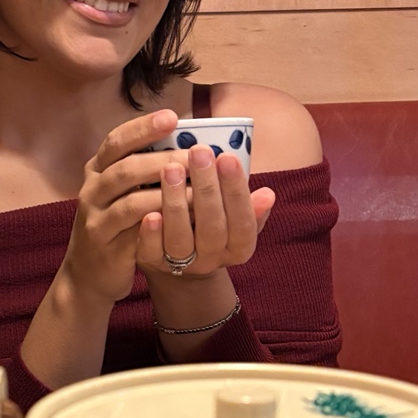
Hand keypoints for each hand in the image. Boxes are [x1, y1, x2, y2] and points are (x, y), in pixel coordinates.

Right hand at [59, 109, 187, 304]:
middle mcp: (92, 190)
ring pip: (131, 200)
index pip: (117, 141)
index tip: (173, 116)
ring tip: (200, 189)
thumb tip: (189, 144)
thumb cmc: (116, 224)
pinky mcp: (105, 246)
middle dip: (164, 159)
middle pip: (126, 168)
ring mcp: (95, 219)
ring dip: (168, 193)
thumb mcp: (122, 192)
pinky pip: (134, 232)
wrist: (88, 273)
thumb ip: (144, 170)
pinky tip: (182, 219)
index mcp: (98, 169)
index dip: (143, 128)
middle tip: (198, 155)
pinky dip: (159, 223)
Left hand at [137, 145, 275, 283]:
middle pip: (212, 228)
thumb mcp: (235, 213)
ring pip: (181, 239)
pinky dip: (152, 234)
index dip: (236, 191)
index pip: (243, 222)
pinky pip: (153, 253)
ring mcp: (182, 264)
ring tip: (171, 169)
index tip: (228, 157)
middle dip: (206, 189)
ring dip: (176, 204)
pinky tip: (150, 213)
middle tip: (199, 152)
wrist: (179, 256)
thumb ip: (249, 204)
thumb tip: (267, 195)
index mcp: (239, 247)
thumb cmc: (212, 220)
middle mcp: (213, 259)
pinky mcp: (154, 263)